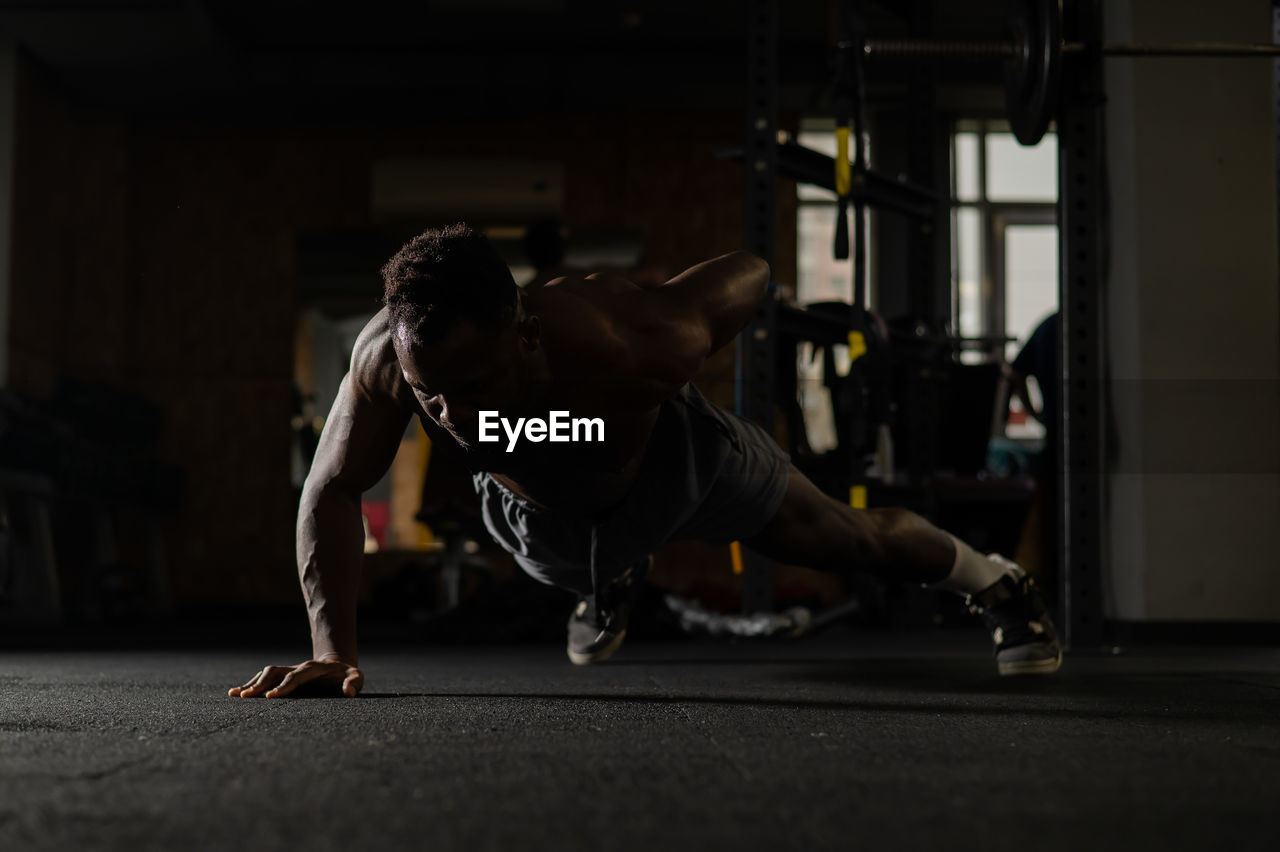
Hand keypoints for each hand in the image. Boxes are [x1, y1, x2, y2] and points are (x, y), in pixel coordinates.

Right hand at [228, 658, 362, 698]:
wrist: (338, 666)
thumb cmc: (347, 675)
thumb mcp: (356, 677)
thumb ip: (354, 683)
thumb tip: (347, 693)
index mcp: (314, 668)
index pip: (296, 676)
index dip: (284, 686)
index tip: (270, 697)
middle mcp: (298, 667)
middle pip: (276, 672)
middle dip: (261, 684)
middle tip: (246, 697)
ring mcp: (289, 670)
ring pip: (267, 673)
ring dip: (251, 683)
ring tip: (235, 695)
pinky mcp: (283, 676)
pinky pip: (264, 678)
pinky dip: (251, 684)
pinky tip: (236, 694)